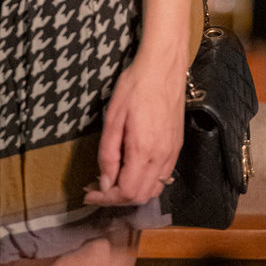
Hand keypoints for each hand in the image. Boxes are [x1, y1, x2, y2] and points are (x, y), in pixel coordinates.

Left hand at [84, 56, 184, 206]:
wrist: (163, 68)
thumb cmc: (135, 86)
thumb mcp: (113, 116)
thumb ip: (108, 153)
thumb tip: (105, 183)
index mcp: (143, 150)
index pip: (126, 192)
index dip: (106, 198)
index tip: (89, 193)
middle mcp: (161, 158)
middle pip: (140, 196)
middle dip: (116, 198)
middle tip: (96, 187)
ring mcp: (172, 154)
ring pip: (153, 190)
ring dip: (132, 192)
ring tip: (111, 180)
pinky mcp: (176, 147)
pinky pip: (162, 177)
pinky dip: (145, 182)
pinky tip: (131, 169)